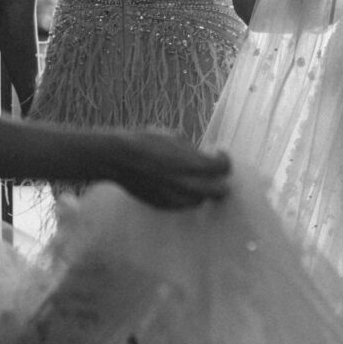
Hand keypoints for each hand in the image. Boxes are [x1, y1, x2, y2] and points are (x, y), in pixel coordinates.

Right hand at [107, 132, 230, 208]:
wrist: (118, 158)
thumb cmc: (145, 142)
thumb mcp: (175, 138)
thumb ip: (192, 151)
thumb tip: (201, 156)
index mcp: (196, 165)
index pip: (224, 168)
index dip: (223, 159)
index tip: (218, 153)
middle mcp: (190, 186)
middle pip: (220, 192)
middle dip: (220, 181)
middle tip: (212, 173)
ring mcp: (177, 199)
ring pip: (200, 201)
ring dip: (201, 191)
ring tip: (192, 179)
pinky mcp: (163, 206)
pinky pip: (181, 205)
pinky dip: (183, 196)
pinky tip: (175, 184)